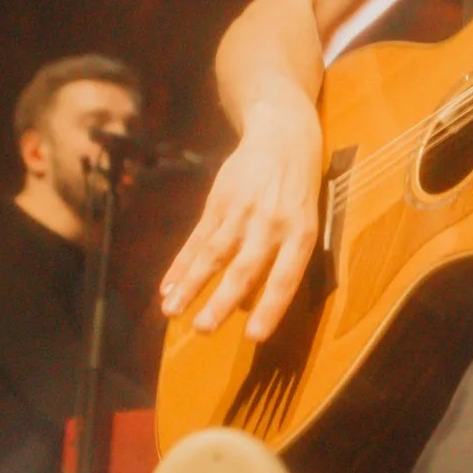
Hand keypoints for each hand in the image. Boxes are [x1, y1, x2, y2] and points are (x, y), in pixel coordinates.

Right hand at [158, 94, 322, 340]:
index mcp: (300, 233)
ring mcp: (240, 212)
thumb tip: (248, 304)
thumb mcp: (306, 221)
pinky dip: (180, 264)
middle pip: (244, 269)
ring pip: (213, 255)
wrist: (281, 136)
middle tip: (204, 330)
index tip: (254, 337)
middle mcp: (270, 224)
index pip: (286, 277)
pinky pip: (196, 238)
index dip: (270, 307)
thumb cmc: (298, 191)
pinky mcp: (218, 202)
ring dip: (190, 285)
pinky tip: (167, 286)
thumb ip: (283, 259)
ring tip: (172, 311)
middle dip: (222, 302)